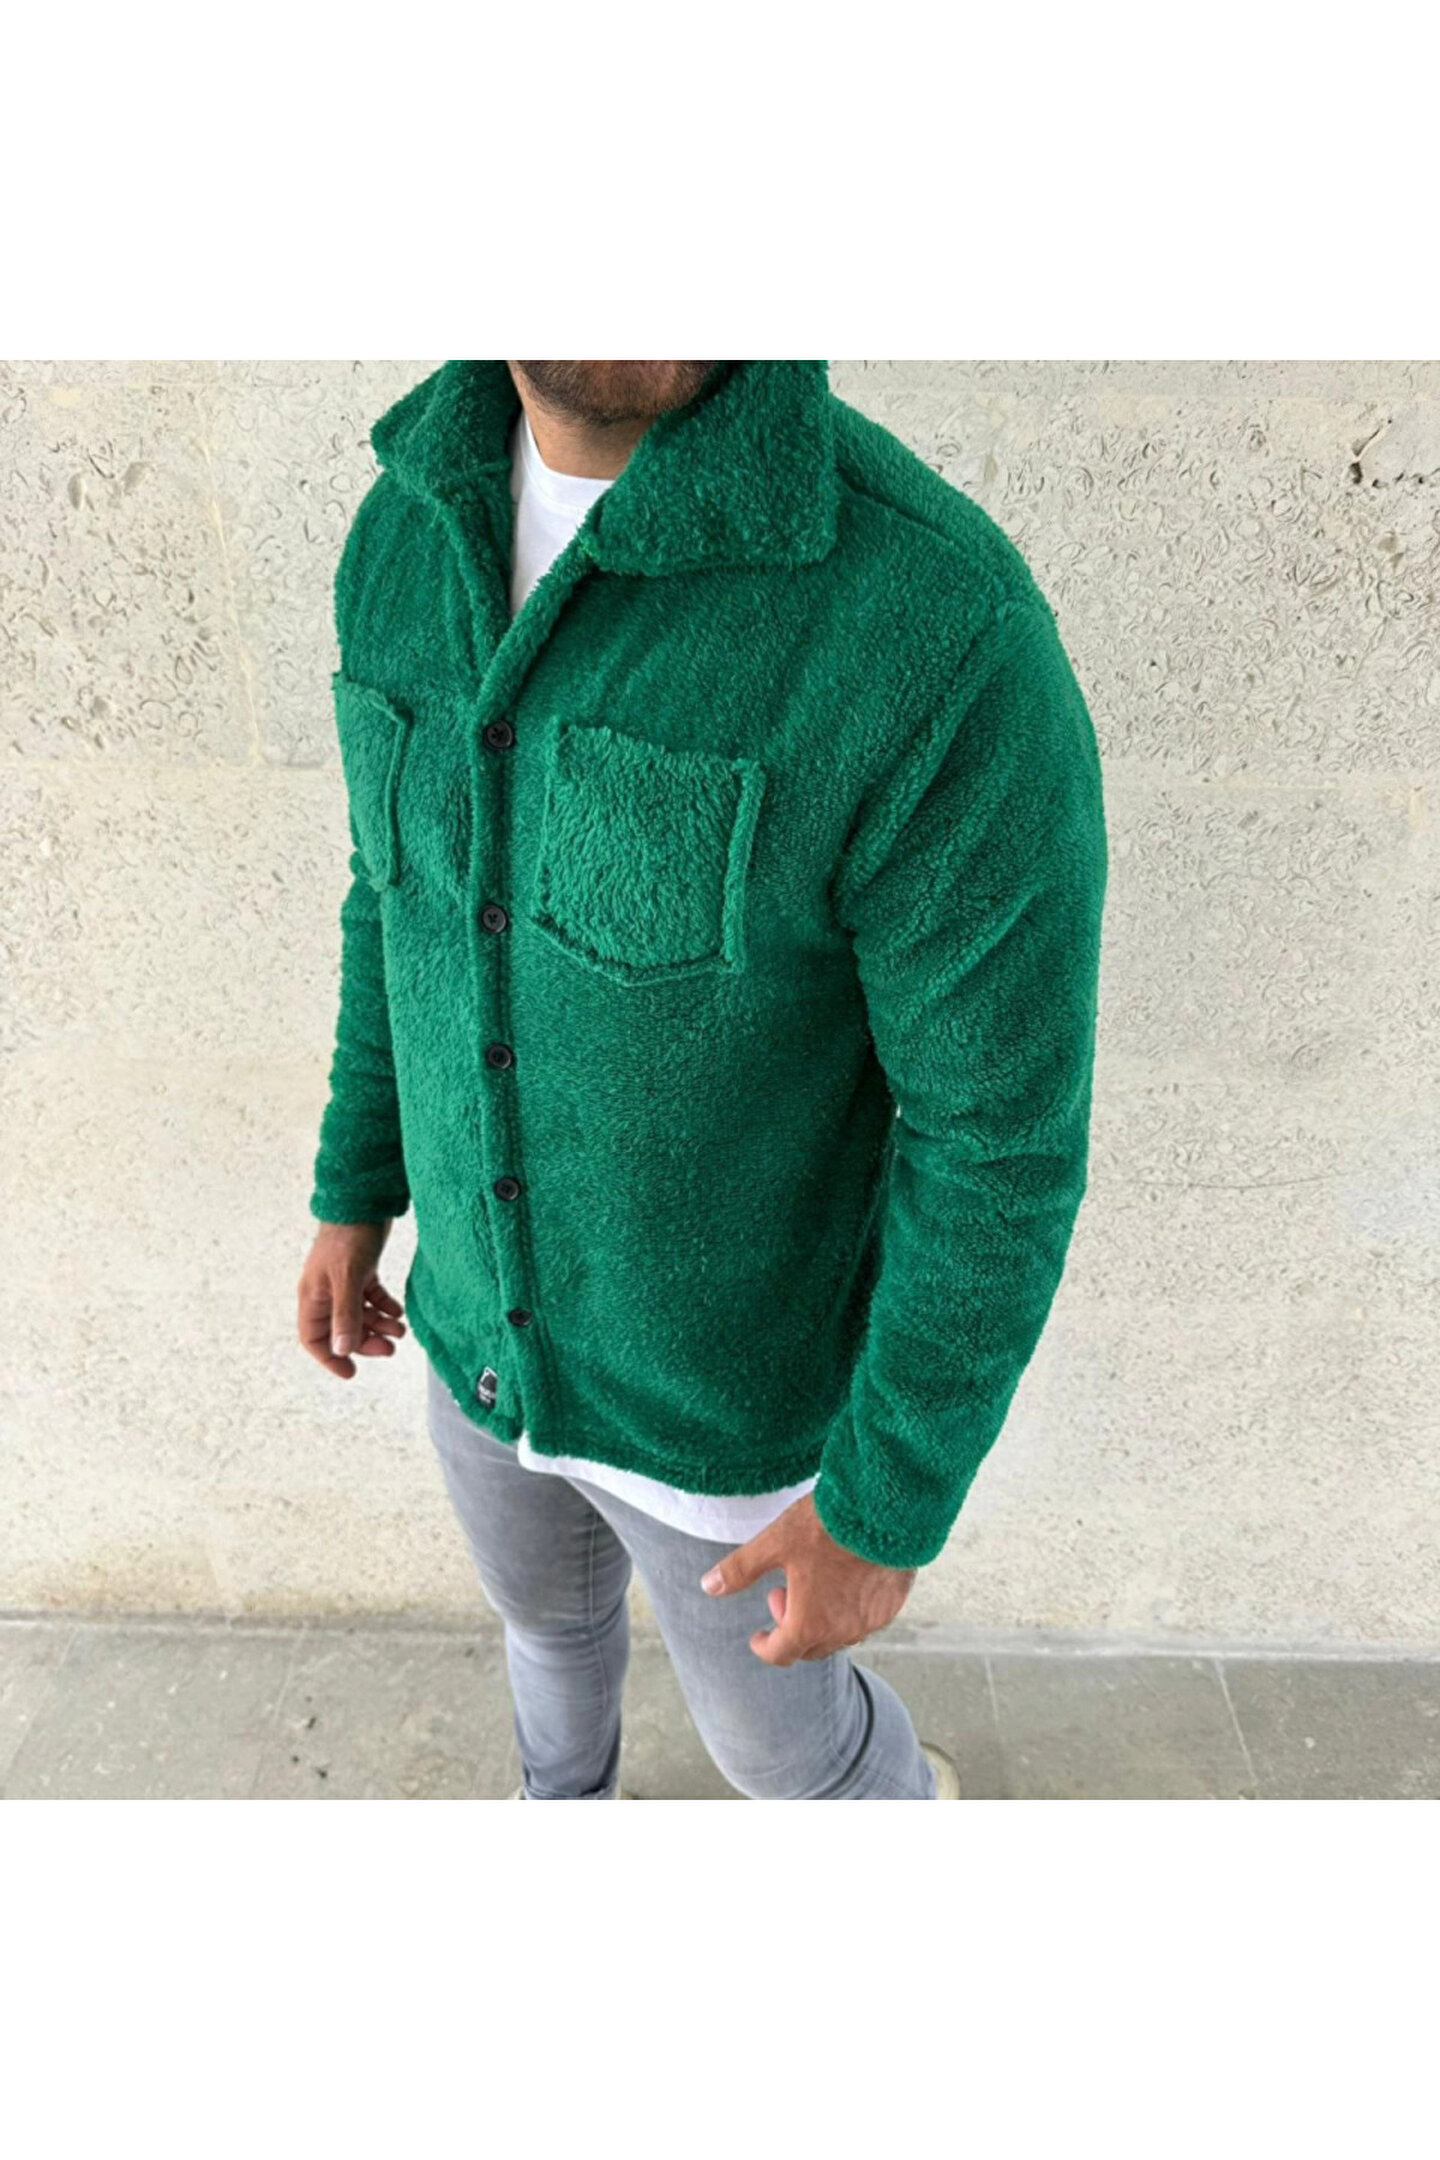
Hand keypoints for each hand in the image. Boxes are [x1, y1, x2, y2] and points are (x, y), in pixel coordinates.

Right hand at [297, 1220, 405, 1379]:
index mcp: (312, 1296)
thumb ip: (345, 1315)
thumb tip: (343, 1350)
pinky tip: (398, 1311)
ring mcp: (343, 1281)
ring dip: (379, 1325)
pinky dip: (384, 1307)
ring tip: (400, 1330)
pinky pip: (371, 1297)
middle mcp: (325, 1291)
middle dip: (365, 1341)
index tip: (351, 1372)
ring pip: (359, 1314)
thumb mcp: (347, 1279)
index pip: (313, 1338)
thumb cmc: (347, 1237)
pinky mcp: (360, 1269)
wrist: (362, 1201)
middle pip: (341, 1329)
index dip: (330, 1358)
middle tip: (390, 1349)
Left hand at [700, 1493, 914, 1664]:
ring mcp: (872, 1620)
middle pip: (810, 1647)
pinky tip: (845, 1580)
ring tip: (812, 1582)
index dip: (764, 1646)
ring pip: (840, 1634)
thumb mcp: (775, 1542)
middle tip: (781, 1591)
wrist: (885, 1509)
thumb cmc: (827, 1525)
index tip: (757, 1637)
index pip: (781, 1653)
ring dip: (821, 1620)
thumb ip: (741, 1569)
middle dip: (790, 1628)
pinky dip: (849, 1610)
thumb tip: (708, 1586)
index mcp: (810, 1623)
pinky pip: (865, 1619)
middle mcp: (843, 1631)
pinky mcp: (893, 1604)